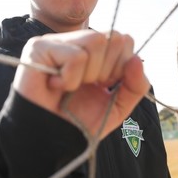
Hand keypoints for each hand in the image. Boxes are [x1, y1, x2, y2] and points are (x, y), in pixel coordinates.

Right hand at [11, 30, 149, 138]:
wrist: (48, 140)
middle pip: (113, 37)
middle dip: (106, 71)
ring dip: (88, 75)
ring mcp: (56, 41)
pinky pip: (75, 56)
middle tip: (86, 87)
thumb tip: (138, 60)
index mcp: (94, 51)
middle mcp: (75, 41)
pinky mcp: (39, 47)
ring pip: (95, 41)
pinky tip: (56, 86)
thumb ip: (134, 85)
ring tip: (70, 87)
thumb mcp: (116, 106)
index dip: (121, 66)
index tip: (103, 85)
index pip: (124, 39)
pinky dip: (71, 79)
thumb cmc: (77, 121)